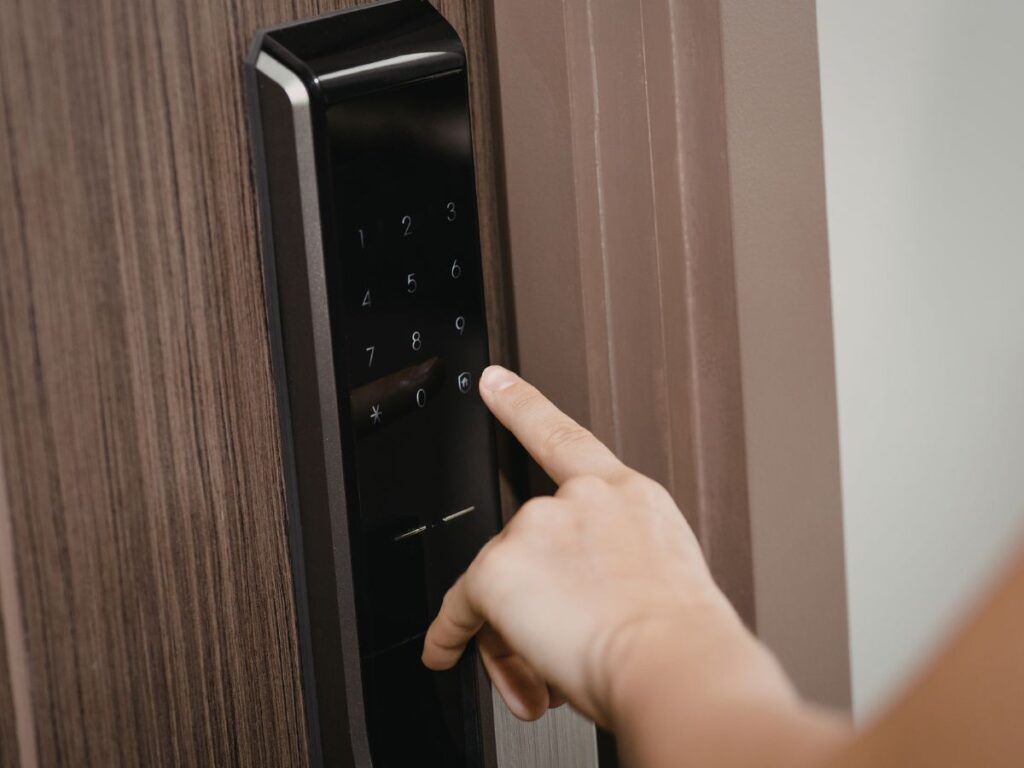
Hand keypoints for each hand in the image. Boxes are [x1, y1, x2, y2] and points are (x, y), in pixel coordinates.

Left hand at [421, 365, 738, 724]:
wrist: (674, 664)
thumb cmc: (681, 641)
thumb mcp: (660, 584)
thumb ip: (611, 574)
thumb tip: (574, 614)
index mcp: (627, 497)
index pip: (565, 439)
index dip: (523, 405)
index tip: (493, 381)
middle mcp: (579, 501)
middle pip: (527, 550)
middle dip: (533, 604)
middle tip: (553, 654)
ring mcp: (537, 527)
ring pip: (499, 588)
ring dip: (512, 636)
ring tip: (545, 677)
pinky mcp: (499, 567)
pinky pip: (458, 608)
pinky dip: (448, 636)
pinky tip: (444, 651)